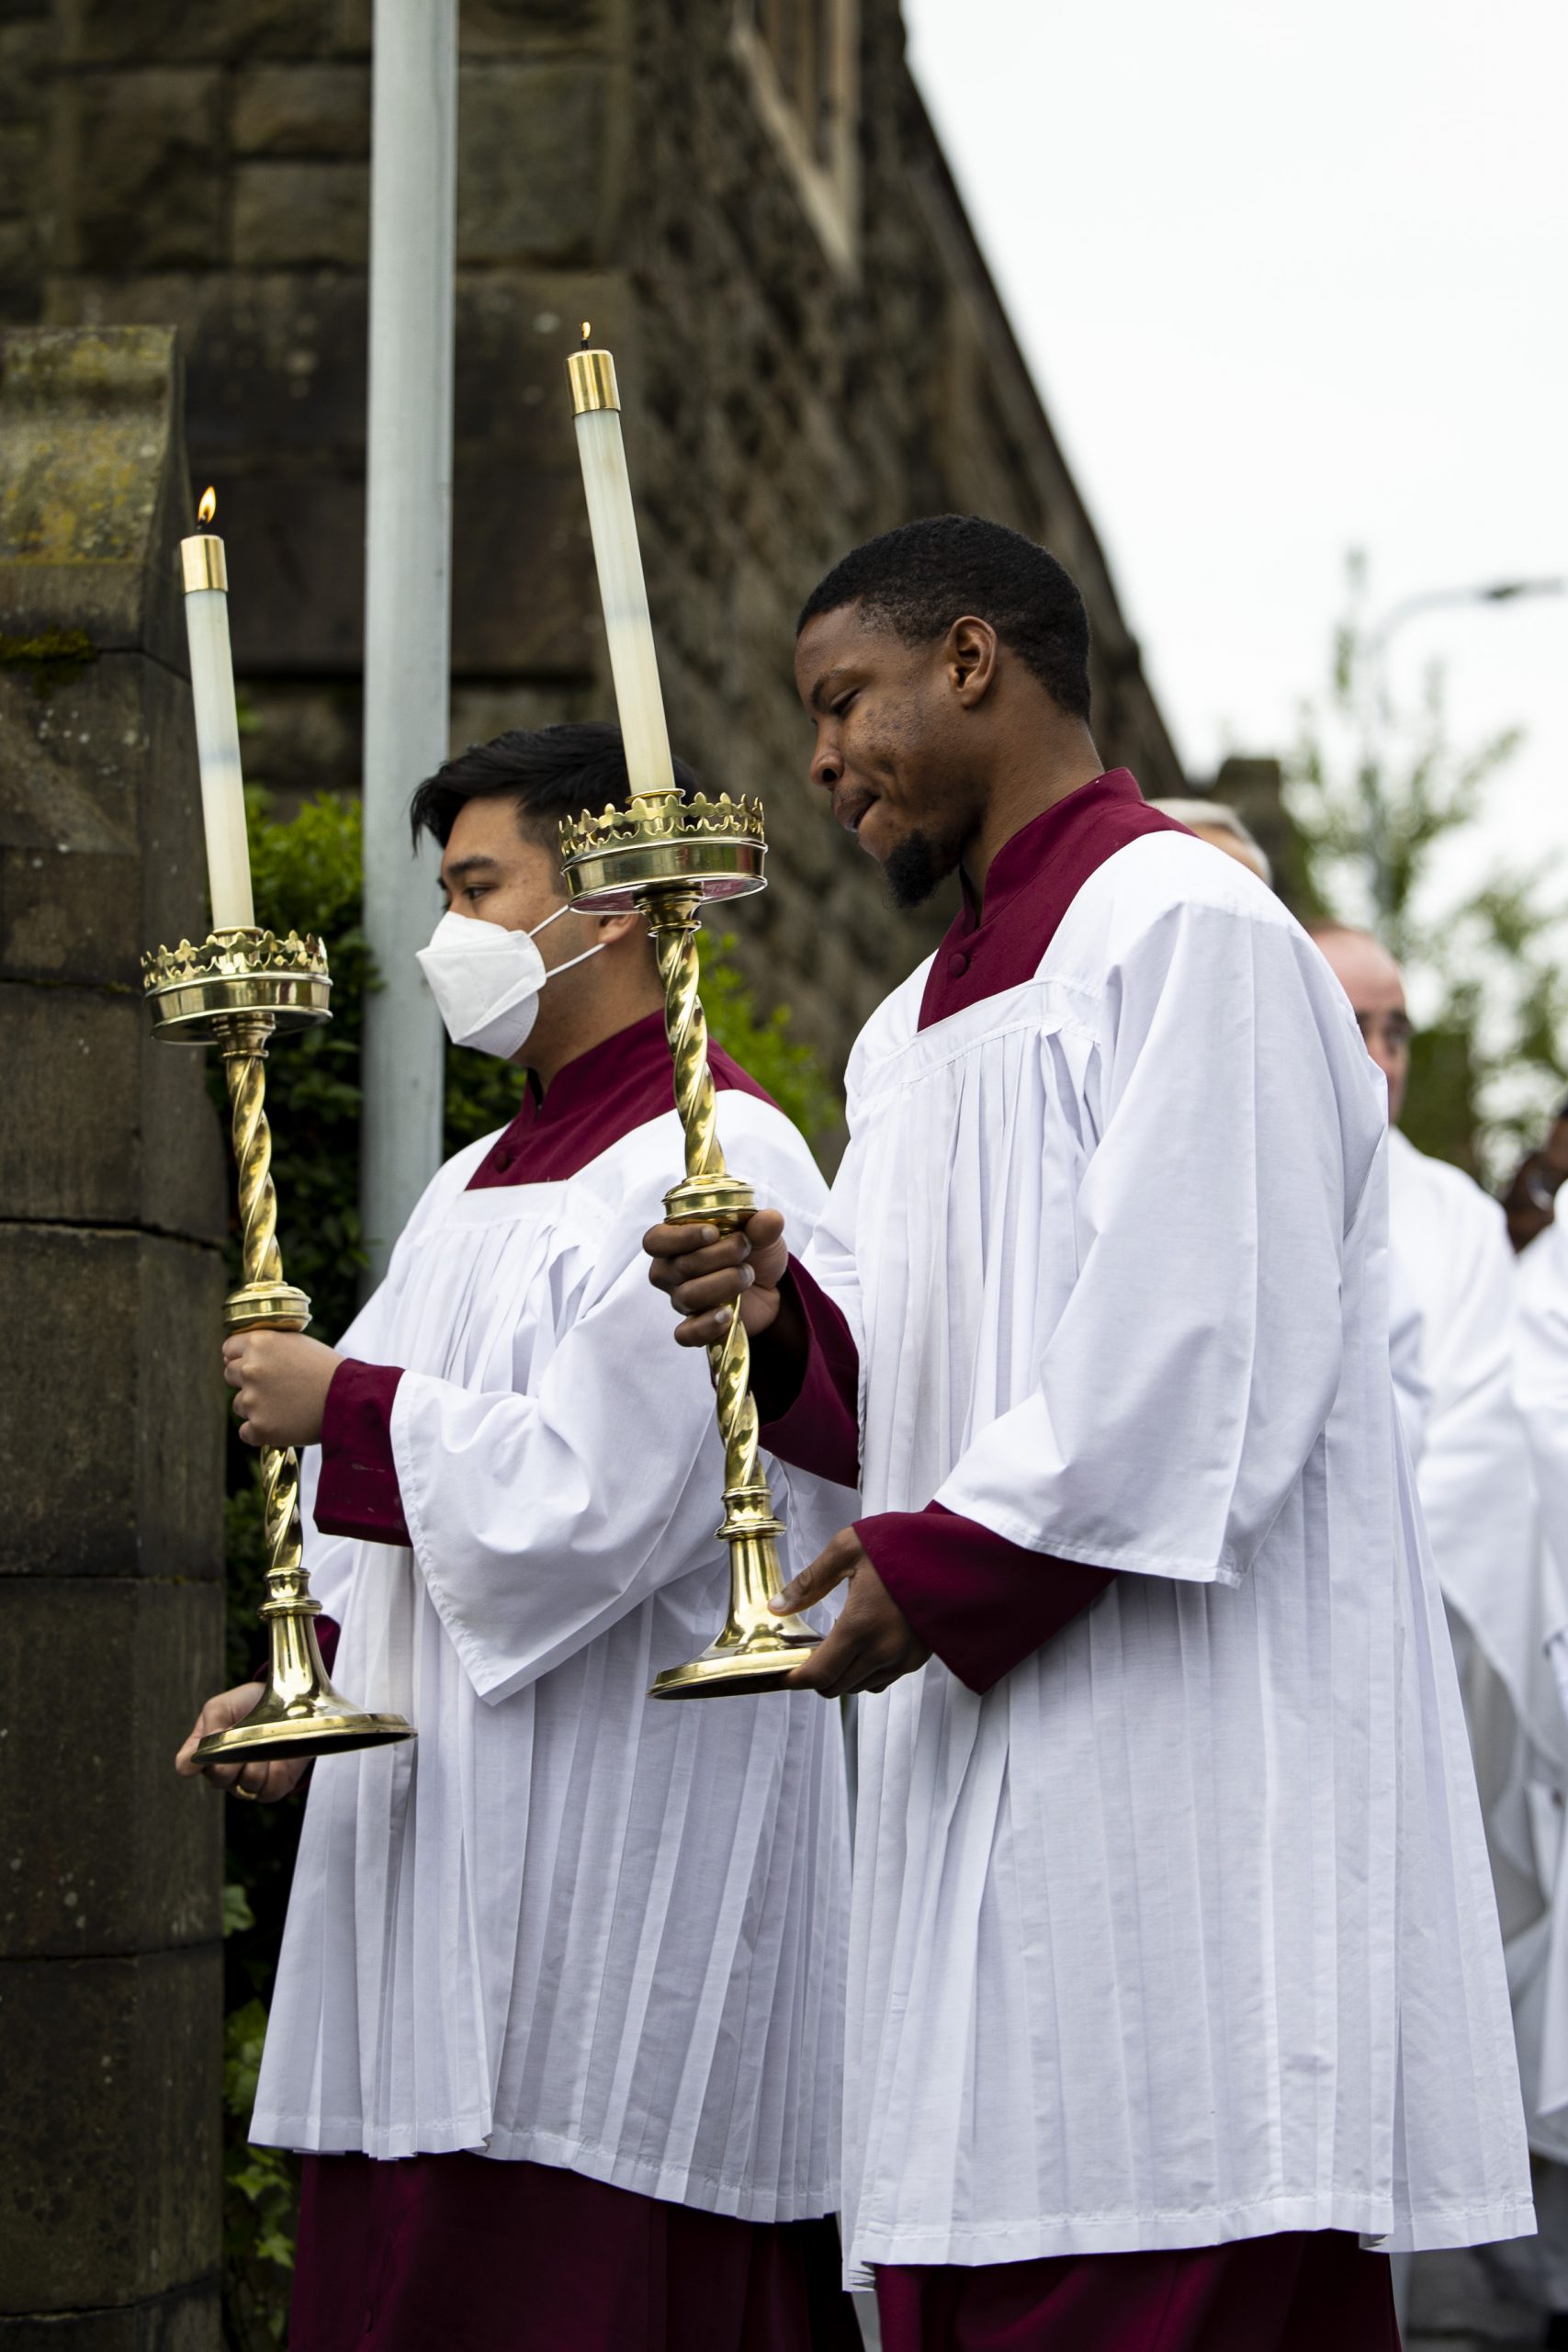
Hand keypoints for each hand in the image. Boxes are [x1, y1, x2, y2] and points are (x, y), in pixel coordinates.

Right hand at [175, 1682, 307, 1801]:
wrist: (287, 1701)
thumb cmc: (247, 1704)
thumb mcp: (222, 1706)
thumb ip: (209, 1725)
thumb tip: (190, 1760)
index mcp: (205, 1752)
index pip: (185, 1766)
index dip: (195, 1758)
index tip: (213, 1736)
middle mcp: (222, 1773)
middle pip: (218, 1779)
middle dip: (233, 1757)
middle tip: (244, 1736)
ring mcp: (246, 1783)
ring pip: (247, 1783)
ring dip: (259, 1759)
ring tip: (266, 1739)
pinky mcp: (272, 1788)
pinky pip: (269, 1790)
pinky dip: (276, 1770)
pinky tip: (278, 1755)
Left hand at [223, 1331, 341, 1448]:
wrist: (350, 1400)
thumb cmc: (328, 1370)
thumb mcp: (297, 1343)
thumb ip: (267, 1346)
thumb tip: (234, 1357)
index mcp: (259, 1343)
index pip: (228, 1349)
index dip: (240, 1357)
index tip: (254, 1366)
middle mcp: (250, 1369)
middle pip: (230, 1375)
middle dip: (247, 1381)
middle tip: (275, 1388)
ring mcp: (252, 1400)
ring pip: (239, 1405)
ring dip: (256, 1407)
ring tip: (286, 1406)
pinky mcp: (259, 1427)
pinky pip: (246, 1432)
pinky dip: (261, 1431)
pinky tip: (283, 1424)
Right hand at [643, 1208, 790, 1348]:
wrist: (767, 1287)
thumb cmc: (752, 1253)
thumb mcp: (762, 1235)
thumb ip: (763, 1226)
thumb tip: (770, 1219)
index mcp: (676, 1242)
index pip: (656, 1240)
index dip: (680, 1237)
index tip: (713, 1233)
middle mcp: (671, 1272)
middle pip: (679, 1267)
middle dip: (718, 1256)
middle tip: (745, 1248)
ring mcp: (681, 1300)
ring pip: (687, 1296)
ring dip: (723, 1283)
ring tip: (747, 1275)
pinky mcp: (695, 1327)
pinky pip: (686, 1334)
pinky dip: (706, 1325)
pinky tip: (728, 1315)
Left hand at [774, 1529, 931, 1697]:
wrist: (955, 1550)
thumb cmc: (901, 1544)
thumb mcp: (847, 1550)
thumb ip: (809, 1582)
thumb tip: (777, 1606)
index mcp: (861, 1626)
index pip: (819, 1675)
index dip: (795, 1679)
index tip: (783, 1672)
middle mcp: (883, 1651)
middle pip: (836, 1688)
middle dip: (815, 1676)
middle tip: (806, 1652)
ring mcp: (904, 1658)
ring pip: (859, 1687)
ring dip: (841, 1674)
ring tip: (835, 1644)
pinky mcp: (918, 1657)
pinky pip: (882, 1679)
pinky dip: (865, 1672)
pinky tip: (862, 1643)